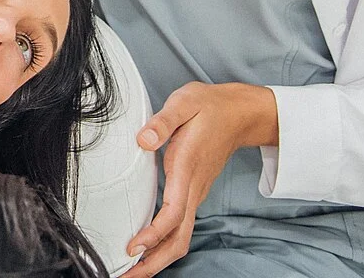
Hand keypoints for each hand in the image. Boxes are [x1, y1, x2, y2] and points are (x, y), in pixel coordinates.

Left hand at [123, 82, 278, 277]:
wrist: (238, 113)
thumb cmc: (208, 107)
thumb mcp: (185, 103)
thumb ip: (163, 121)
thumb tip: (144, 140)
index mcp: (187, 169)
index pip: (174, 213)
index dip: (154, 234)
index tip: (133, 248)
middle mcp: (193, 188)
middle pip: (179, 239)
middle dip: (154, 263)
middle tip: (125, 276)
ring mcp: (195, 194)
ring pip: (180, 237)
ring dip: (158, 258)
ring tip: (131, 271)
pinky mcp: (193, 193)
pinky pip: (180, 227)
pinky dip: (163, 244)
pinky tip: (146, 249)